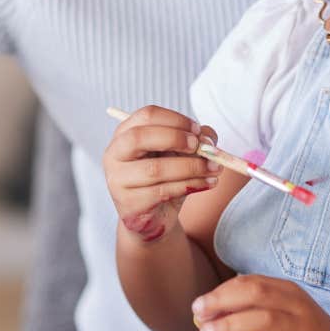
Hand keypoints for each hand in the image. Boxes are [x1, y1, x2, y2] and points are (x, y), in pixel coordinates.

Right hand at [104, 105, 218, 242]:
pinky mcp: (129, 204)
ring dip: (191, 167)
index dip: (175, 120)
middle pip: (140, 137)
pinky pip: (162, 192)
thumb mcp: (181, 153)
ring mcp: (118, 180)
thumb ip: (196, 140)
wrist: (155, 215)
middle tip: (200, 146)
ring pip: (155, 169)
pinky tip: (206, 183)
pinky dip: (189, 185)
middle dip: (175, 138)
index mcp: (125, 133)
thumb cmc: (166, 177)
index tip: (197, 130)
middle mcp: (115, 154)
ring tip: (214, 168)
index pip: (147, 115)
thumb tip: (207, 140)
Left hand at [192, 275, 329, 330]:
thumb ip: (253, 313)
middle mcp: (295, 306)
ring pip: (264, 321)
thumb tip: (213, 314)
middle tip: (198, 314)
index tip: (199, 305)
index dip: (221, 291)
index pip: (250, 283)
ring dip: (230, 326)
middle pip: (254, 294)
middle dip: (221, 301)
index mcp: (288, 292)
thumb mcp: (284, 316)